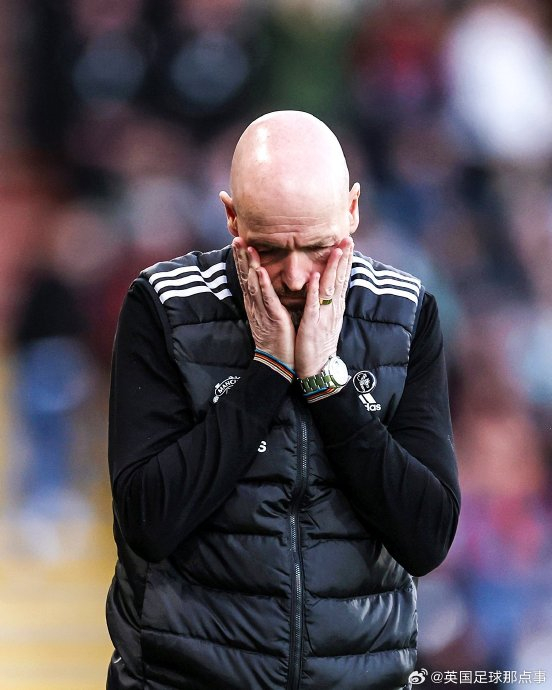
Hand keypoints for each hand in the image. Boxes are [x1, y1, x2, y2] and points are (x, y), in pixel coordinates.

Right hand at [232, 237, 295, 368]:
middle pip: (245, 277)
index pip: (247, 278)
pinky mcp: (272, 316)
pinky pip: (266, 298)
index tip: (239, 243)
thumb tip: (267, 287)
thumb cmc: (278, 339)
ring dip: (249, 265)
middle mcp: (255, 304)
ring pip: (253, 283)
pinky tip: (259, 271)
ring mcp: (262, 310)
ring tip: (245, 247)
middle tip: (236, 238)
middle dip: (241, 257)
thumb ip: (268, 300)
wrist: (277, 361)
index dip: (242, 260)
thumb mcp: (270, 315)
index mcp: (256, 304)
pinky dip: (262, 284)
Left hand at [294, 237, 352, 377]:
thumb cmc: (318, 344)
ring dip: (332, 269)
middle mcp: (332, 309)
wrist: (318, 369)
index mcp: (334, 307)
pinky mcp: (312, 326)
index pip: (341, 279)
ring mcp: (323, 317)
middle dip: (343, 259)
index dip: (345, 261)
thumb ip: (326, 303)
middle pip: (339, 280)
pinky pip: (313, 306)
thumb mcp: (325, 320)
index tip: (347, 242)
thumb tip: (326, 287)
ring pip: (329, 289)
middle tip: (347, 239)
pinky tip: (315, 277)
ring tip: (336, 251)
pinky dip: (314, 291)